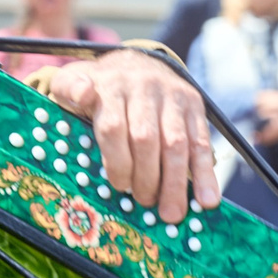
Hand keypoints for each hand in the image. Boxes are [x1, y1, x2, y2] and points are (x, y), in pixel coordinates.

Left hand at [44, 46, 220, 223]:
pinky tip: (207, 198)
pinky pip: (201, 142)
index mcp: (112, 87)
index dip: (117, 161)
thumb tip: (82, 92)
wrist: (135, 64)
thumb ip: (69, 89)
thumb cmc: (99, 88)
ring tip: (172, 213)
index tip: (118, 186)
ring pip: (177, 143)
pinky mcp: (194, 105)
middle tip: (144, 203)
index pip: (114, 128)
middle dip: (146, 177)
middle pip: (147, 139)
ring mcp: (173, 96)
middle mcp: (145, 88)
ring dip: (175, 182)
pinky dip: (205, 173)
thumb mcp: (73, 82)